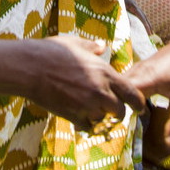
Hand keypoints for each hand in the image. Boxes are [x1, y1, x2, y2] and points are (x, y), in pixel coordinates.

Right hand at [27, 35, 145, 129]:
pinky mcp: (72, 115)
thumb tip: (101, 46)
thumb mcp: (75, 43)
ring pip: (102, 119)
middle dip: (118, 112)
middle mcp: (100, 91)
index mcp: (105, 73)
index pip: (132, 93)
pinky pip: (86, 126)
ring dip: (99, 116)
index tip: (140, 108)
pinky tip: (79, 116)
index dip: (138, 103)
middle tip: (114, 111)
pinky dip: (85, 124)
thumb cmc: (51, 51)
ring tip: (91, 110)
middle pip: (119, 111)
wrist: (30, 68)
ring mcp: (86, 105)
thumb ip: (92, 47)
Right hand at [127, 32, 169, 143]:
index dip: (120, 115)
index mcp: (147, 78)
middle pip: (116, 94)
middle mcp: (136, 72)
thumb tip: (169, 144)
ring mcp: (136, 70)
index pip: (122, 98)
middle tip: (116, 131)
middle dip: (113, 111)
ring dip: (118, 104)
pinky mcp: (139, 72)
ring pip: (118, 89)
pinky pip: (124, 86)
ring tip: (118, 123)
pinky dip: (124, 97)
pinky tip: (128, 110)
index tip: (122, 131)